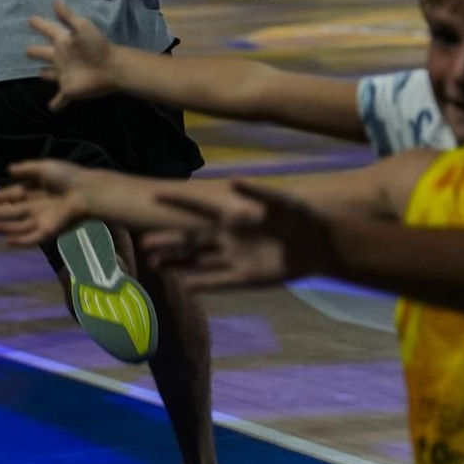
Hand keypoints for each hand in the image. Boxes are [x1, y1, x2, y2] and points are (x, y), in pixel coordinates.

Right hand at [0, 157, 93, 247]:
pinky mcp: (49, 231)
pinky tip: (6, 241)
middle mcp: (37, 206)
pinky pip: (31, 238)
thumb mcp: (44, 167)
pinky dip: (19, 241)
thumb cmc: (67, 177)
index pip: (14, 194)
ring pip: (19, 226)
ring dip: (4, 228)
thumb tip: (9, 169)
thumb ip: (26, 168)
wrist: (85, 191)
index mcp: (36, 190)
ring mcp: (43, 219)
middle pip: (13, 212)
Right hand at [26, 0, 115, 107]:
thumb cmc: (97, 46)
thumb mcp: (82, 27)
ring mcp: (63, 74)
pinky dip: (56, 103)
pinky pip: (60, 98)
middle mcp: (61, 57)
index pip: (48, 30)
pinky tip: (51, 107)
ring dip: (45, 75)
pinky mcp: (68, 89)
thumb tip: (56, 0)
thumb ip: (67, 16)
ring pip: (50, 75)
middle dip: (36, 51)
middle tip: (27, 49)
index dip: (40, 25)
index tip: (31, 20)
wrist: (111, 67)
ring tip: (38, 74)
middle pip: (44, 53)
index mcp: (63, 42)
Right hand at [141, 181, 336, 287]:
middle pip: (192, 239)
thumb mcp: (281, 202)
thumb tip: (234, 180)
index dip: (178, 202)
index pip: (200, 208)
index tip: (155, 195)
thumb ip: (258, 192)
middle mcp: (228, 237)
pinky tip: (183, 284)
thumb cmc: (299, 217)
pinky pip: (218, 281)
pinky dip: (201, 283)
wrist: (318, 245)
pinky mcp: (245, 277)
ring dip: (177, 261)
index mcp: (233, 216)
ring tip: (154, 263)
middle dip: (168, 241)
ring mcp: (234, 258)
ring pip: (198, 261)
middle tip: (144, 244)